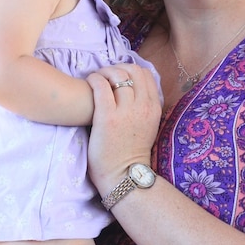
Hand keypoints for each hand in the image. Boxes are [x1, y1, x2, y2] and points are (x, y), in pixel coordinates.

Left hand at [86, 64, 161, 192]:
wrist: (123, 176)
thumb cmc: (131, 152)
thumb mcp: (148, 126)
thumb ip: (145, 106)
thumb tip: (133, 88)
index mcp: (154, 108)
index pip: (146, 74)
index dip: (130, 70)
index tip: (119, 76)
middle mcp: (143, 106)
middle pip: (133, 70)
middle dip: (117, 68)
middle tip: (106, 75)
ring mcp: (125, 111)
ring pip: (117, 75)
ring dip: (104, 72)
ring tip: (96, 79)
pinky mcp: (107, 117)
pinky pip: (100, 86)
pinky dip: (94, 79)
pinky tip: (89, 83)